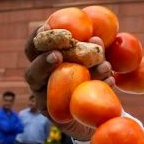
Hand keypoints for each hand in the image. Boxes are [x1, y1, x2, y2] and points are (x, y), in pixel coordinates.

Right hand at [24, 24, 113, 140]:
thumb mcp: (93, 57)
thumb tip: (96, 38)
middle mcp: (40, 82)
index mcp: (43, 62)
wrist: (95, 109)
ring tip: (104, 66)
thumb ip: (92, 48)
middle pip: (32, 72)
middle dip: (44, 61)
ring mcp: (46, 101)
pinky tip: (111, 80)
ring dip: (78, 77)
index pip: (33, 48)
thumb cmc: (92, 72)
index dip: (36, 38)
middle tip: (58, 54)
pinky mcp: (59, 116)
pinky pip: (72, 105)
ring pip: (53, 91)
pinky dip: (93, 90)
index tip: (46, 27)